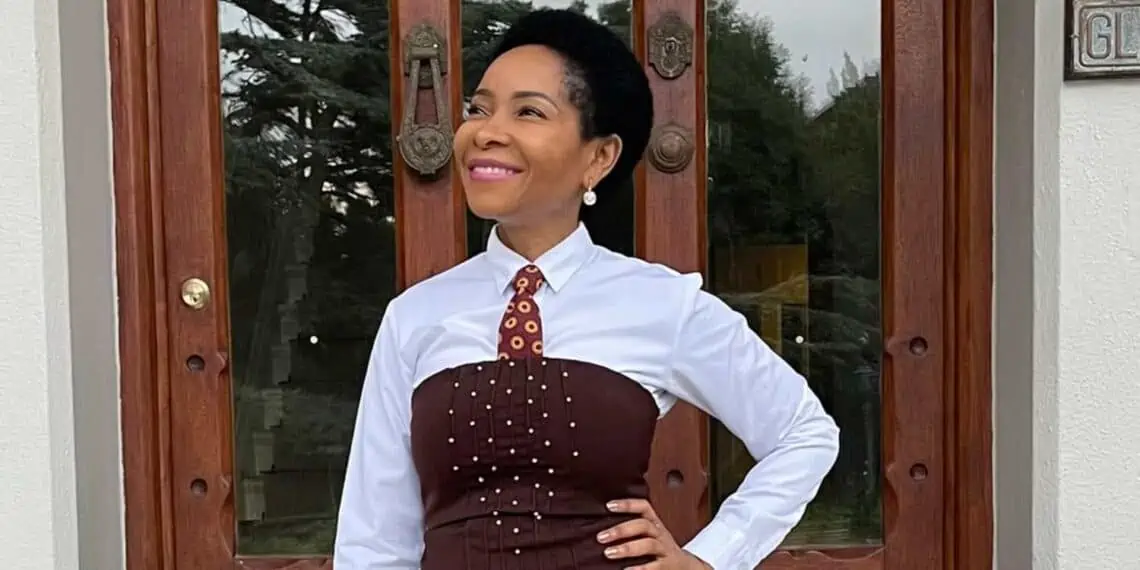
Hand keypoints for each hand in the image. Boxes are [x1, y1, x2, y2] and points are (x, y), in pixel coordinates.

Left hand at [597, 499, 712, 569]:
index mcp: (654, 523)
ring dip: (627, 548)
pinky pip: (655, 566)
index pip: (643, 507)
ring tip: (609, 553)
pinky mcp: (667, 565)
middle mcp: (660, 534)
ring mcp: (664, 549)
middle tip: (601, 537)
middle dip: (621, 530)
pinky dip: (640, 568)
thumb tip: (603, 528)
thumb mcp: (650, 534)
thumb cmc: (659, 549)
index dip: (627, 504)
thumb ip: (633, 529)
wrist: (684, 566)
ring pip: (648, 544)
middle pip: (643, 525)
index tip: (609, 506)